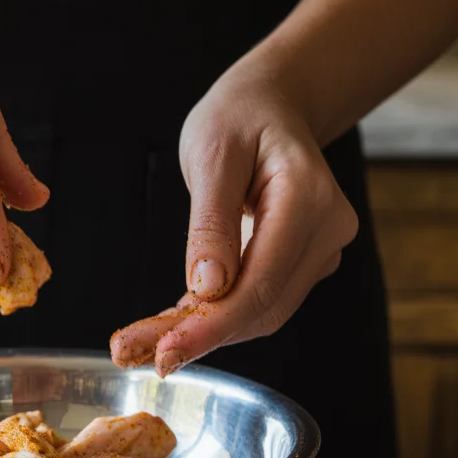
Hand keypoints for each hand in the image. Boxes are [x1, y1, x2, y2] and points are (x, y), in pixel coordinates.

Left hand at [110, 55, 358, 375]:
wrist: (271, 104)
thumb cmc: (239, 117)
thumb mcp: (212, 154)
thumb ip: (210, 222)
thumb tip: (208, 288)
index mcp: (309, 200)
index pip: (261, 283)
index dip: (212, 326)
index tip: (163, 352)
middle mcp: (327, 232)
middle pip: (262, 307)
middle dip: (197, 337)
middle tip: (130, 352)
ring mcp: (319, 251)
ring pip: (260, 313)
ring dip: (201, 333)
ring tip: (139, 342)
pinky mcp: (302, 263)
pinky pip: (258, 300)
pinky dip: (213, 317)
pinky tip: (169, 325)